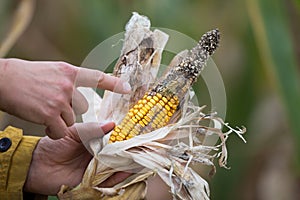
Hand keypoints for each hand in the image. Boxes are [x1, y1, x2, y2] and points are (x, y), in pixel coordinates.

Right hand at [0, 58, 130, 138]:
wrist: (2, 80)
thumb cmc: (26, 75)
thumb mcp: (52, 71)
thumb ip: (69, 80)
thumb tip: (80, 93)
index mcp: (70, 72)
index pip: (97, 78)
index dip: (114, 84)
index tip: (128, 89)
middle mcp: (68, 85)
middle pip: (83, 107)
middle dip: (71, 110)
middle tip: (53, 104)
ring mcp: (60, 100)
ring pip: (71, 120)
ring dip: (60, 120)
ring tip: (43, 111)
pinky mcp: (50, 115)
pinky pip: (61, 130)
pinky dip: (54, 131)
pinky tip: (43, 124)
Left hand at [23, 122, 129, 194]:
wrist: (38, 164)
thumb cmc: (55, 145)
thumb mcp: (74, 132)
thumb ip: (92, 128)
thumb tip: (112, 124)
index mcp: (95, 142)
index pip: (115, 141)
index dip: (125, 139)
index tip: (136, 136)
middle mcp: (99, 156)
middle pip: (118, 155)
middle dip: (129, 153)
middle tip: (141, 149)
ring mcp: (96, 169)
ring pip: (116, 168)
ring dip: (126, 165)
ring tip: (137, 160)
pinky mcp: (92, 182)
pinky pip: (108, 181)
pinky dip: (117, 178)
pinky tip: (124, 172)